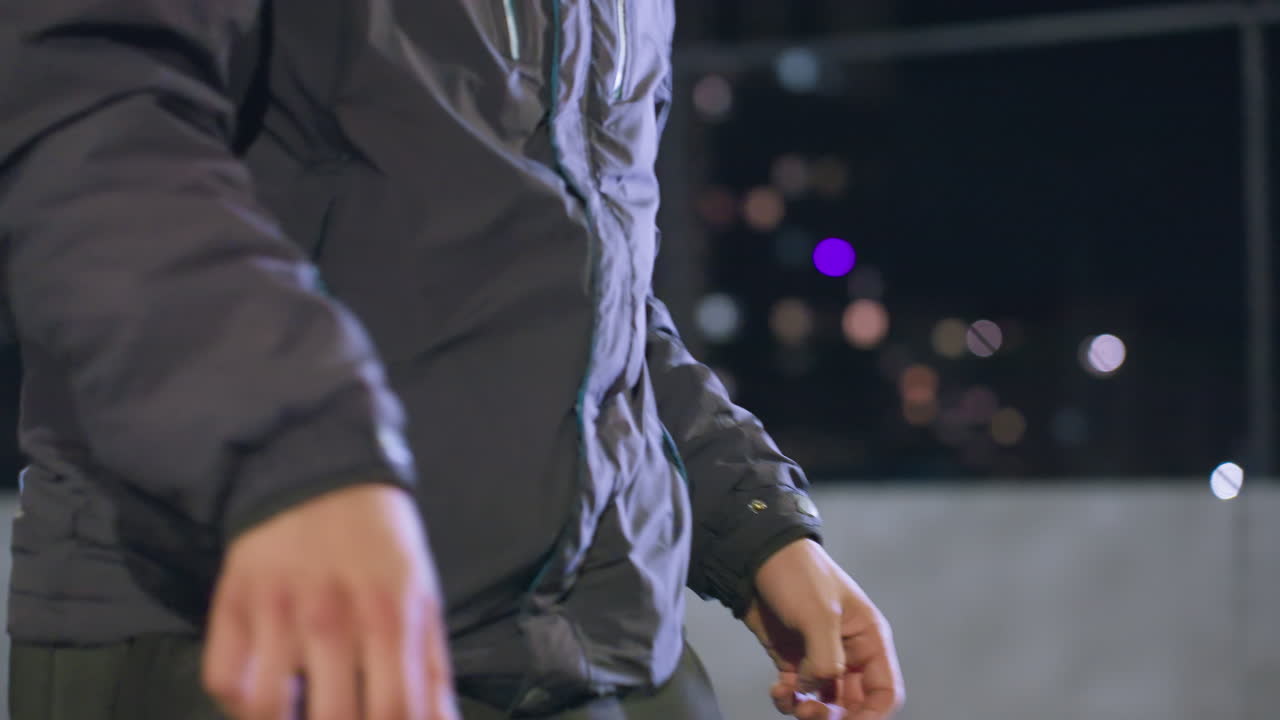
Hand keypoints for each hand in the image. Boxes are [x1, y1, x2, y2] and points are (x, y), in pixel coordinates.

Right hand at [202, 483, 457, 719]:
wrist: (320, 468)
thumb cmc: (380, 542)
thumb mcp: (422, 597)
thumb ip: (433, 672)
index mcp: (390, 617)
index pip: (394, 711)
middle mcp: (331, 617)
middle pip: (333, 719)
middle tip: (344, 719)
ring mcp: (276, 612)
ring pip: (267, 707)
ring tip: (301, 714)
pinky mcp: (231, 603)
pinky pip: (223, 679)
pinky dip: (239, 704)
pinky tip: (265, 697)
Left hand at [744, 539, 903, 719]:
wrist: (754, 558)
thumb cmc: (797, 575)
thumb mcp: (819, 614)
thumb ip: (825, 658)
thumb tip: (817, 689)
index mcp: (868, 639)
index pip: (885, 692)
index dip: (872, 716)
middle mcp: (849, 653)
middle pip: (854, 705)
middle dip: (834, 717)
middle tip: (810, 714)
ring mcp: (819, 658)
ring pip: (825, 704)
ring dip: (808, 711)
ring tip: (790, 699)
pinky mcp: (792, 660)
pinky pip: (798, 695)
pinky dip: (787, 700)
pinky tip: (776, 688)